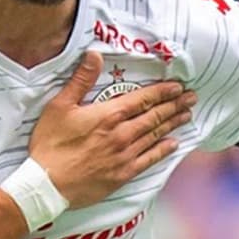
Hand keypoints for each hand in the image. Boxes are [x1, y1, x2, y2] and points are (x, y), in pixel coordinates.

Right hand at [29, 51, 195, 207]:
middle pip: (154, 116)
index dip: (162, 92)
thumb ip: (80, 80)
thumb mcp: (60, 106)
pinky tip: (173, 144)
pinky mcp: (123, 174)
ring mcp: (125, 155)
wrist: (47, 184)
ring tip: (187, 115)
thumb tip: (94, 55)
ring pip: (155, 135)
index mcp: (109, 115)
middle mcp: (122, 134)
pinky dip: (163, 150)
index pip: (142, 99)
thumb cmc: (50, 144)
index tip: (178, 87)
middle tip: (191, 98)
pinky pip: (149, 160)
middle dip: (175, 105)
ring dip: (172, 124)